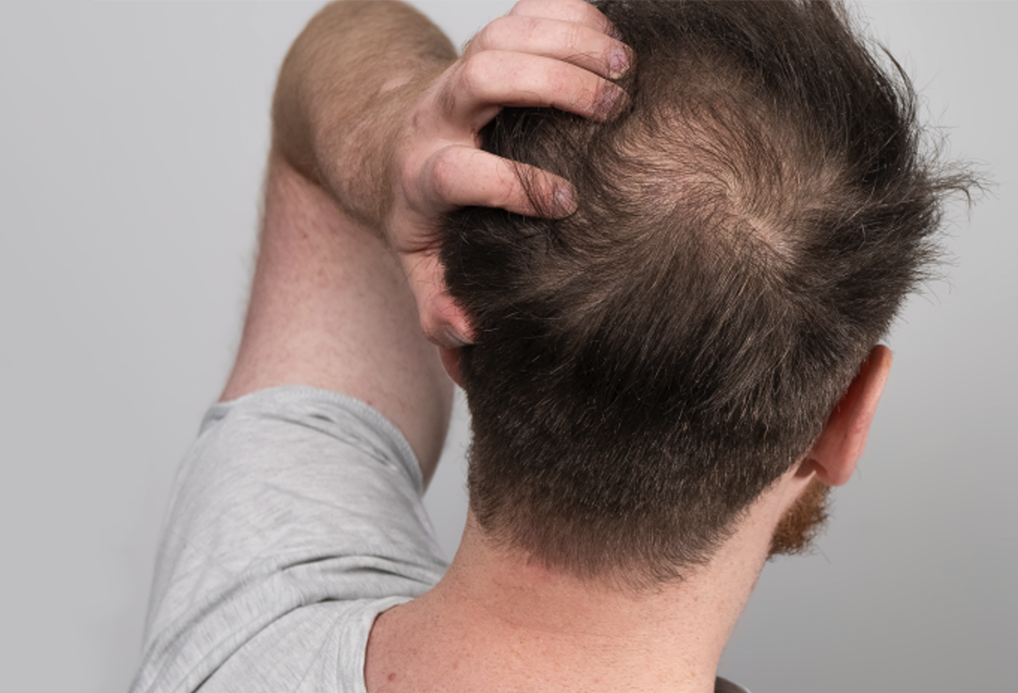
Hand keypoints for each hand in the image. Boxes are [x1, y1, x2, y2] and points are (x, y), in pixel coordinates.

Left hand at [384, 0, 631, 346]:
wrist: (391, 141)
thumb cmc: (423, 211)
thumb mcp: (420, 262)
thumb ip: (437, 303)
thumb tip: (469, 336)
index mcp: (421, 173)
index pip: (455, 171)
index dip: (508, 184)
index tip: (566, 202)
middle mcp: (440, 113)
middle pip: (479, 77)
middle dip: (545, 83)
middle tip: (611, 106)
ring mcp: (464, 69)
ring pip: (503, 33)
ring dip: (566, 41)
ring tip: (626, 67)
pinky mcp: (491, 40)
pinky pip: (526, 9)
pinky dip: (570, 13)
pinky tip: (613, 36)